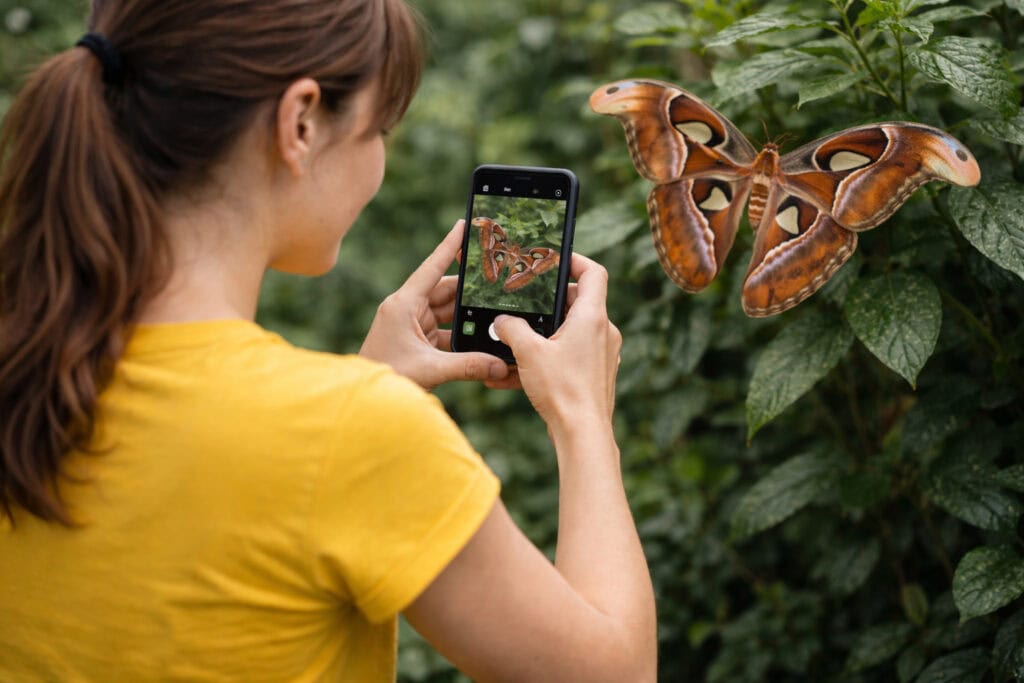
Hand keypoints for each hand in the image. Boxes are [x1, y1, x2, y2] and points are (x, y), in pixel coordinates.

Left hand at [360, 220, 511, 389]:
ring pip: (448, 310)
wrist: (367, 401)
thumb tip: (500, 364)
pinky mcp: (417, 339)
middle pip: (445, 290)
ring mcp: (412, 324)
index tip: (463, 225)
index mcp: (403, 304)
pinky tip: (480, 336)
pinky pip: (445, 329)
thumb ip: (468, 365)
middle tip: (497, 280)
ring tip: (495, 311)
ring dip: (468, 314)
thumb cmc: (387, 377)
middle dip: (470, 289)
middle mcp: (407, 308)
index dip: (449, 246)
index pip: (431, 268)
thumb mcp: (430, 370)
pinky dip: (462, 333)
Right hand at [492, 254, 620, 435]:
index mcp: (592, 317)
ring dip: (543, 335)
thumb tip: (501, 322)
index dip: (574, 260)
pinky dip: (546, 359)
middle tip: (524, 304)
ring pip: (570, 333)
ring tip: (514, 343)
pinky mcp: (595, 375)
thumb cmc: (562, 391)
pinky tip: (513, 375)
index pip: (593, 273)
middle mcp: (603, 333)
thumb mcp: (528, 353)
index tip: (553, 260)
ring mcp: (602, 355)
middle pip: (578, 302)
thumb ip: (511, 329)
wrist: (583, 435)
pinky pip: (569, 357)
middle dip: (548, 304)